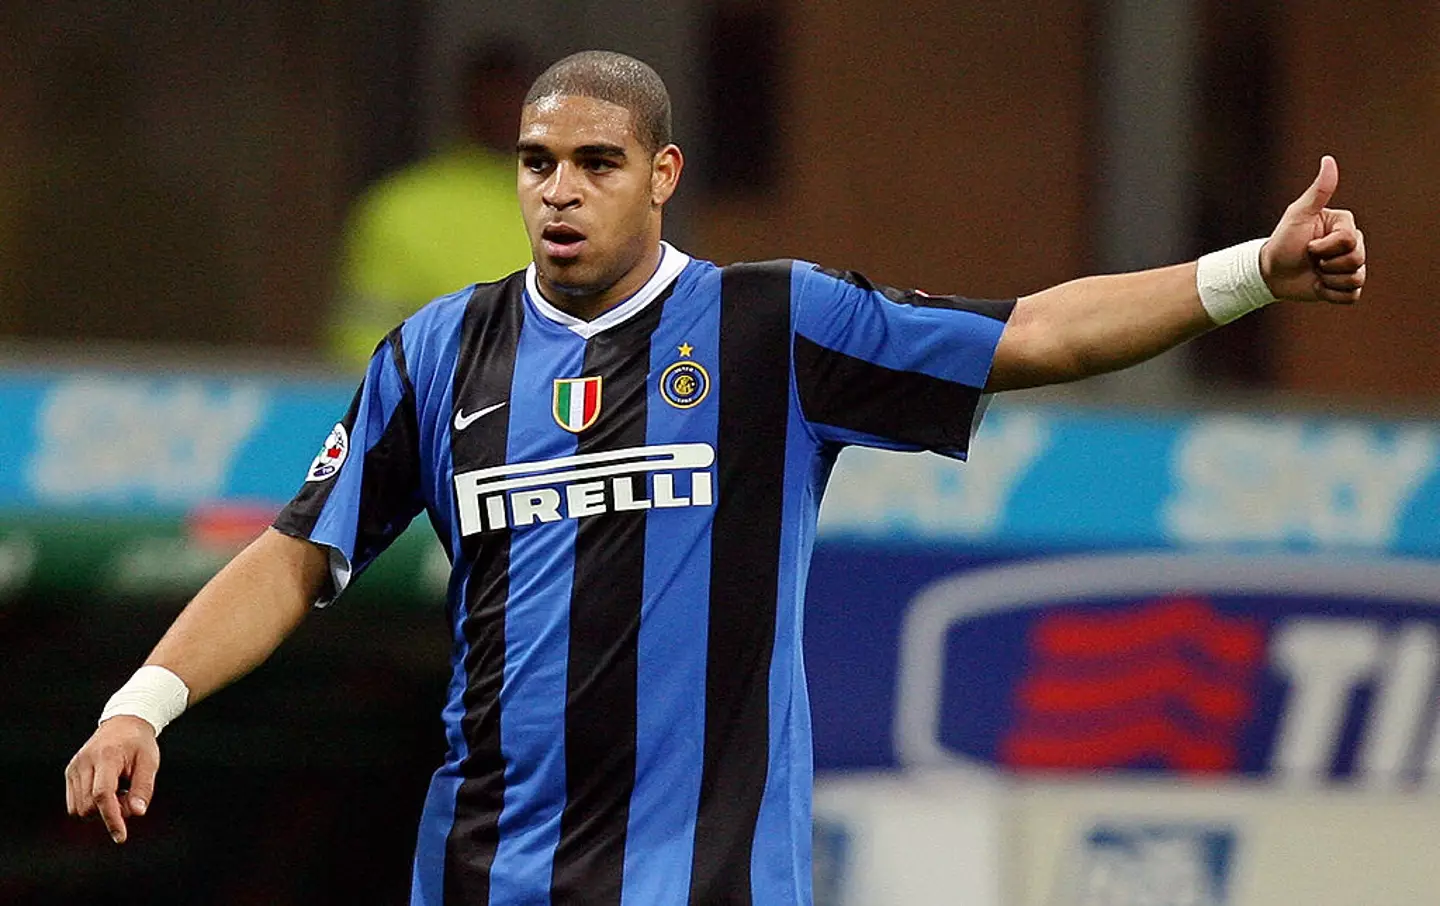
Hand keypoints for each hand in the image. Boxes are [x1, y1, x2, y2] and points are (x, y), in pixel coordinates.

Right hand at [65, 716, 159, 843]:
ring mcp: (73, 768)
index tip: (120, 837)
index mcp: (106, 757)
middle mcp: (84, 762)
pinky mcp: (69, 773)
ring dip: (100, 810)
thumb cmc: (139, 744)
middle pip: (89, 806)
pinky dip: (91, 805)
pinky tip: (107, 790)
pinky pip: (74, 804)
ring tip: (119, 791)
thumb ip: (143, 788)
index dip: (111, 818)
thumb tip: (137, 813)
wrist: (124, 723)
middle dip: (110, 812)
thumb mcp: (150, 763)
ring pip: (79, 809)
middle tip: (129, 795)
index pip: (103, 795)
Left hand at [1260, 155, 1366, 303]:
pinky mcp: (1345, 288)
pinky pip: (1351, 297)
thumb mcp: (1298, 214)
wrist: (1269, 272)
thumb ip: (1318, 191)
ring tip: (1315, 273)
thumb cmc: (1282, 241)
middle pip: (1357, 260)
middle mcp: (1352, 245)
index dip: (1324, 248)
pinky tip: (1318, 286)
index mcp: (1345, 226)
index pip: (1349, 241)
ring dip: (1328, 280)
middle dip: (1327, 264)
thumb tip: (1328, 159)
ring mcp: (1350, 267)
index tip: (1308, 245)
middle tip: (1311, 260)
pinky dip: (1331, 295)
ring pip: (1356, 279)